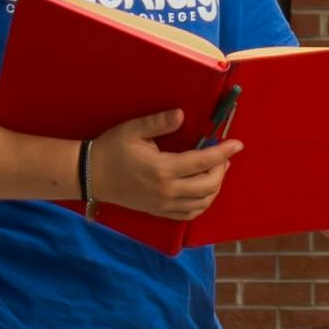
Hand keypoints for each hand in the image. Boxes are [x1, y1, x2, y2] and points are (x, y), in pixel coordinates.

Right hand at [77, 110, 236, 224]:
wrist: (91, 176)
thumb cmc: (112, 149)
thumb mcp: (133, 130)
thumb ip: (160, 122)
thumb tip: (182, 115)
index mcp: (163, 169)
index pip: (203, 162)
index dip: (224, 152)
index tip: (237, 144)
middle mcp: (167, 190)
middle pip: (208, 186)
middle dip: (222, 169)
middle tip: (223, 155)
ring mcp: (163, 204)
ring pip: (202, 203)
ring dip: (215, 187)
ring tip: (216, 170)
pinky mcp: (159, 211)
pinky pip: (189, 214)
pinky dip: (202, 203)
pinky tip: (203, 190)